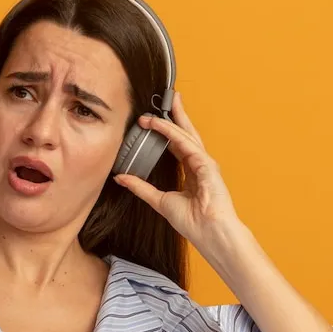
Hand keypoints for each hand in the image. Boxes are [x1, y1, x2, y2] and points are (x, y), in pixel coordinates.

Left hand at [114, 92, 240, 251]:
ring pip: (188, 135)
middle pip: (187, 133)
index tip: (150, 121)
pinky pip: (188, 145)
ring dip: (175, 119)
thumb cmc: (193, 222)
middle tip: (169, 97)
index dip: (165, 131)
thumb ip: (142, 188)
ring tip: (166, 103)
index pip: (178, 145)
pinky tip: (163, 126)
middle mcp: (199, 165)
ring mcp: (205, 164)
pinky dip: (175, 135)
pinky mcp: (207, 166)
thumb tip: (122, 178)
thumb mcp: (160, 201)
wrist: (210, 234)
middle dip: (178, 115)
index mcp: (191, 172)